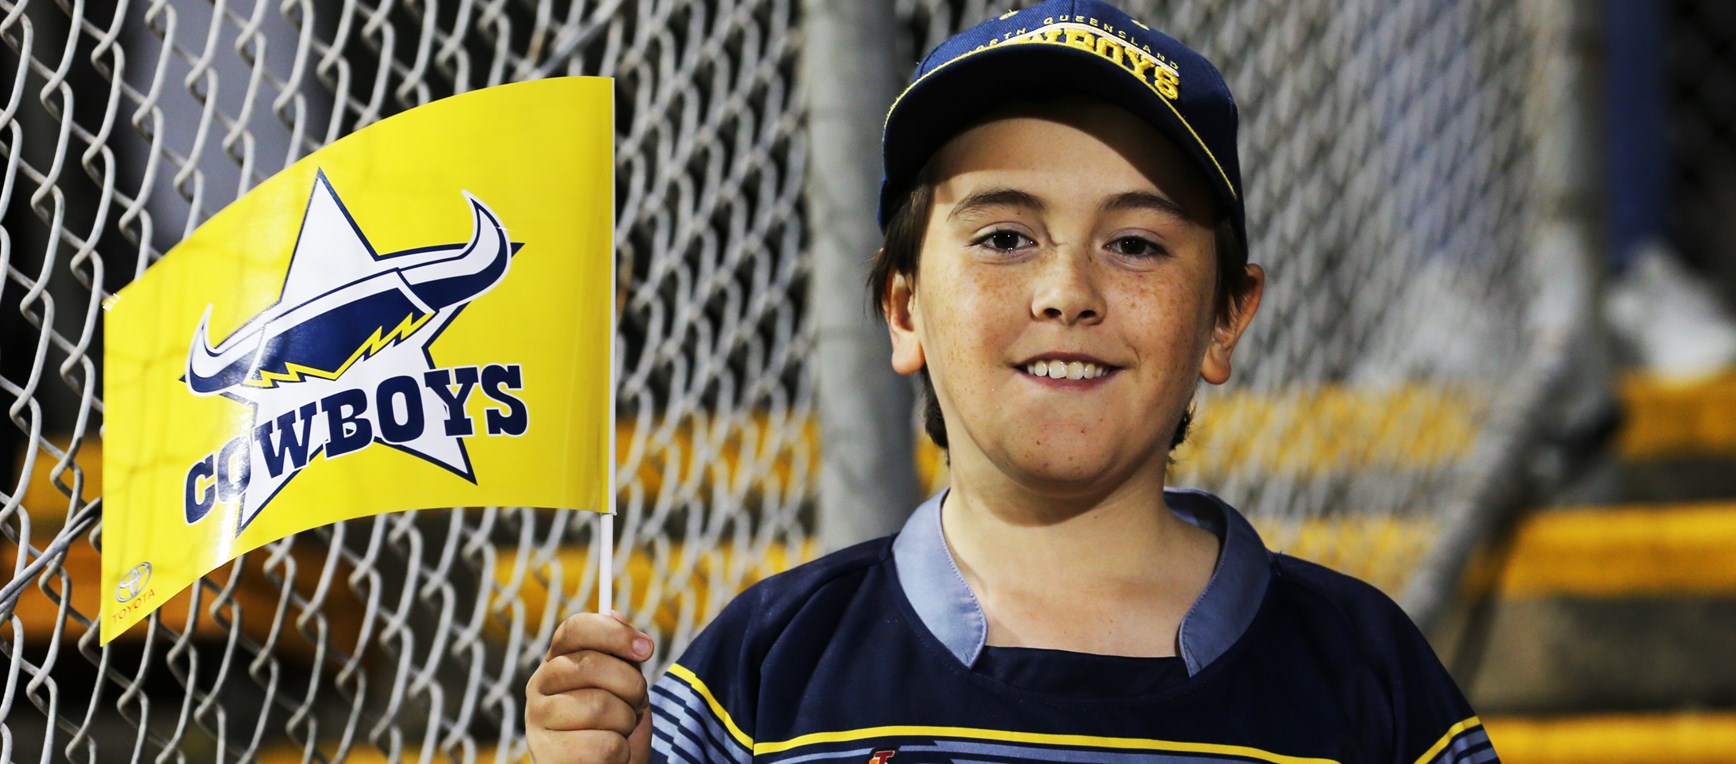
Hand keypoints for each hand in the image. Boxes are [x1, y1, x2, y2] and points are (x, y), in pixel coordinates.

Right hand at [526, 611, 655, 762]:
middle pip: (591, 665)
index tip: (647, 648)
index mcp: (557, 662)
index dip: (614, 633)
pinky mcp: (548, 756)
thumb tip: (614, 612)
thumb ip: (622, 655)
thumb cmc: (614, 726)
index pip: (574, 628)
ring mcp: (537, 721)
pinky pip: (604, 745)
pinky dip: (620, 753)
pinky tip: (609, 756)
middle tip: (636, 703)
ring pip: (600, 706)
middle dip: (631, 685)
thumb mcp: (625, 686)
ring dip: (625, 722)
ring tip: (618, 731)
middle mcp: (538, 686)